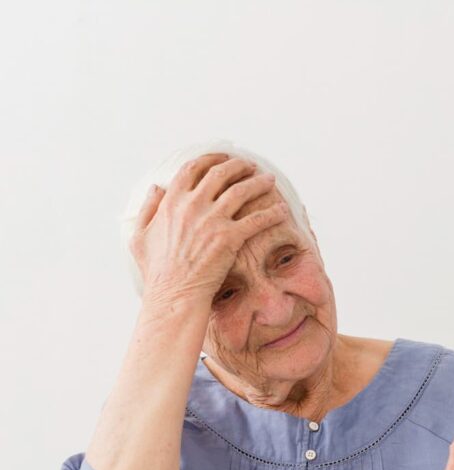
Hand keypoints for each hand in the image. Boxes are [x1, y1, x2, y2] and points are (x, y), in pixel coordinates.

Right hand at [130, 153, 289, 308]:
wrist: (174, 295)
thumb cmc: (157, 272)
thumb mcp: (140, 236)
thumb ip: (148, 208)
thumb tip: (157, 187)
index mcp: (171, 202)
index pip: (193, 168)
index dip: (211, 159)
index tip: (224, 159)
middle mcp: (192, 205)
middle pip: (220, 174)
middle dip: (239, 166)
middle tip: (251, 167)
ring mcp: (212, 220)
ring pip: (241, 191)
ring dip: (258, 182)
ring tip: (269, 180)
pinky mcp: (229, 237)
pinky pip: (257, 219)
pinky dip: (272, 213)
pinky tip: (282, 211)